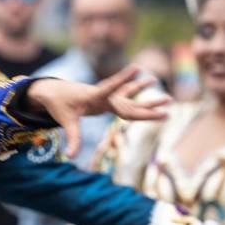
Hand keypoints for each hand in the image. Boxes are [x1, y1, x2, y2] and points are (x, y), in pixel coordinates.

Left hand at [25, 66, 168, 157]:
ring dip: (148, 98)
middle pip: (130, 102)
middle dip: (149, 105)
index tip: (136, 68)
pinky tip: (150, 83)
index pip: (111, 87)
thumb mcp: (66, 121)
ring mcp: (108, 97)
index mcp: (94, 96)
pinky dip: (138, 92)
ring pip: (132, 98)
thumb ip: (72, 138)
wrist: (55, 91)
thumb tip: (70, 156)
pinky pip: (126, 97)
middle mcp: (105, 95)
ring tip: (168, 96)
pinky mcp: (108, 99)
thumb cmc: (60, 105)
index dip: (123, 78)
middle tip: (168, 102)